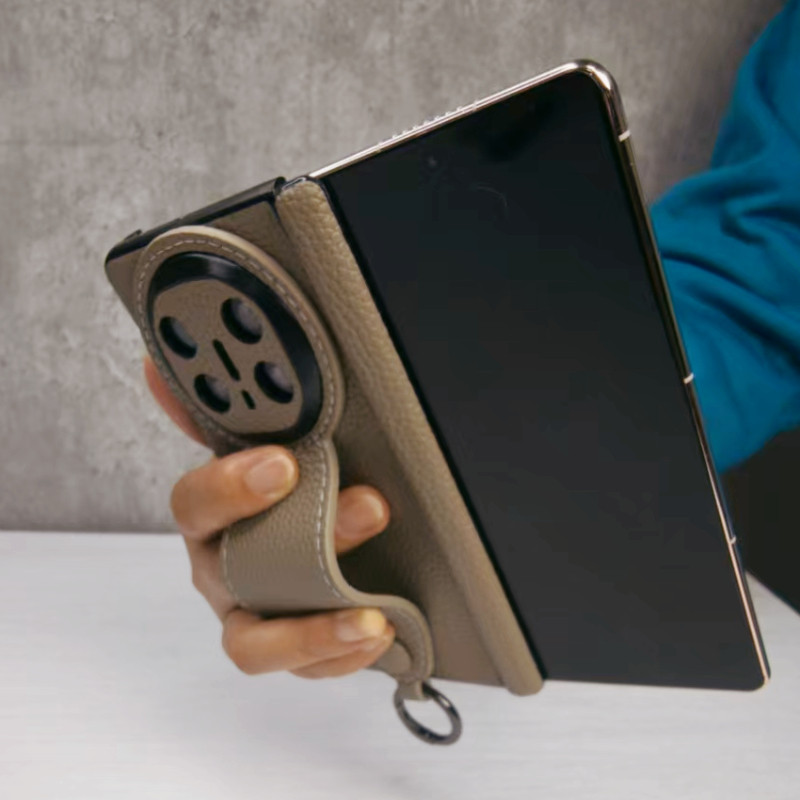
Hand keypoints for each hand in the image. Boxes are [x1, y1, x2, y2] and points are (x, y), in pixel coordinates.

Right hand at [144, 356, 395, 678]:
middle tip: (366, 509)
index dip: (231, 488)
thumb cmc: (281, 491)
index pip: (195, 505)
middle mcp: (223, 572)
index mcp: (210, 518)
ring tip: (372, 619)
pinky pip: (307, 668)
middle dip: (301, 548)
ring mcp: (254, 616)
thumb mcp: (259, 444)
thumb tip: (164, 365)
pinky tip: (382, 632)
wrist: (307, 539)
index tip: (283, 464)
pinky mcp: (295, 649)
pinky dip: (342, 656)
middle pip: (231, 578)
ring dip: (315, 630)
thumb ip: (225, 413)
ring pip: (258, 643)